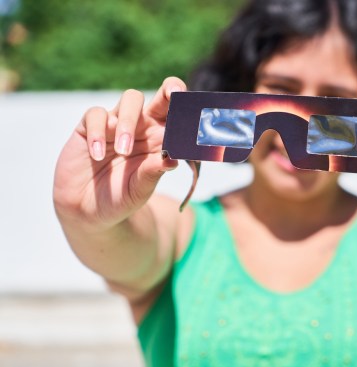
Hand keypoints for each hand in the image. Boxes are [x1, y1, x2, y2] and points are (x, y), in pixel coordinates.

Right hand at [53, 77, 186, 229]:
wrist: (89, 211)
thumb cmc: (121, 197)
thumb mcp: (140, 189)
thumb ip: (153, 172)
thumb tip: (172, 158)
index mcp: (161, 141)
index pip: (178, 118)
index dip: (187, 108)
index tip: (194, 108)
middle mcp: (143, 127)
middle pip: (159, 98)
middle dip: (169, 91)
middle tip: (173, 95)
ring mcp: (117, 124)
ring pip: (131, 100)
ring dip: (129, 121)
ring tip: (124, 151)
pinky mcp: (90, 127)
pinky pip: (96, 115)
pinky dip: (98, 133)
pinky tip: (98, 155)